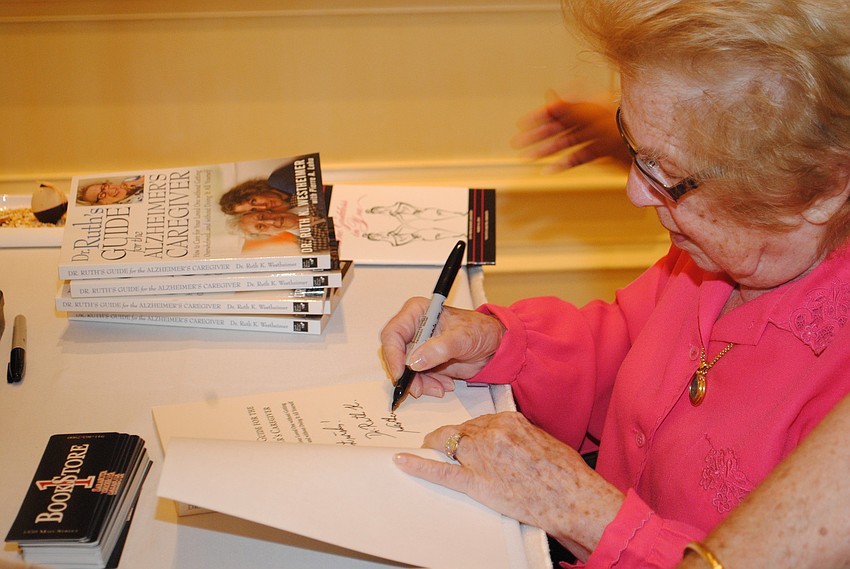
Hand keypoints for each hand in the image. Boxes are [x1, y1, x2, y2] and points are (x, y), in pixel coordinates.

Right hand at [380, 297, 504, 398]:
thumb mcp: (462, 338)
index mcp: (417, 312)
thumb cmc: (480, 330)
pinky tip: (444, 385)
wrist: (493, 345)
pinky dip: (428, 385)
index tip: (402, 373)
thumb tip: (415, 361)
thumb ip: (439, 348)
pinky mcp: (425, 361)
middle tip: (419, 388)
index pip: (393, 334)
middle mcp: (414, 328)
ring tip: (441, 386)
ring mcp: (418, 346)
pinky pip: (417, 378)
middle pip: (396, 355)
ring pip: (405, 370)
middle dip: (407, 374)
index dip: (393, 355)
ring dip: (420, 383)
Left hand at [393, 412, 623, 560]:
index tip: (472, 436)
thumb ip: (521, 436)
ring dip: (436, 444)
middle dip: (454, 436)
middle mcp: (492, 433)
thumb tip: (512, 441)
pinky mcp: (476, 482)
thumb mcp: (544, 442)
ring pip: (449, 443)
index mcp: (510, 421)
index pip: (482, 419)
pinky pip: (441, 471)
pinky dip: (418, 465)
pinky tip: (402, 461)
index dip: (475, 430)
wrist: (572, 498)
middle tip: (444, 441)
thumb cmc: (566, 473)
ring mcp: (481, 457)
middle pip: (463, 429)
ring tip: (425, 445)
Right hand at [512, 91, 628, 171]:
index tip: (524, 123)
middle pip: (558, 127)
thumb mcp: (591, 113)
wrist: (645, 145)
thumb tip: (550, 96)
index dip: (539, 116)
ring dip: (546, 150)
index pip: (558, 109)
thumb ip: (568, 107)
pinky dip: (563, 163)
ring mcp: (596, 137)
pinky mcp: (601, 152)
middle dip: (537, 135)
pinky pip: (577, 157)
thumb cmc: (624, 125)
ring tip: (530, 157)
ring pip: (565, 143)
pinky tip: (551, 168)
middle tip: (520, 141)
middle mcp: (591, 120)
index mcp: (588, 106)